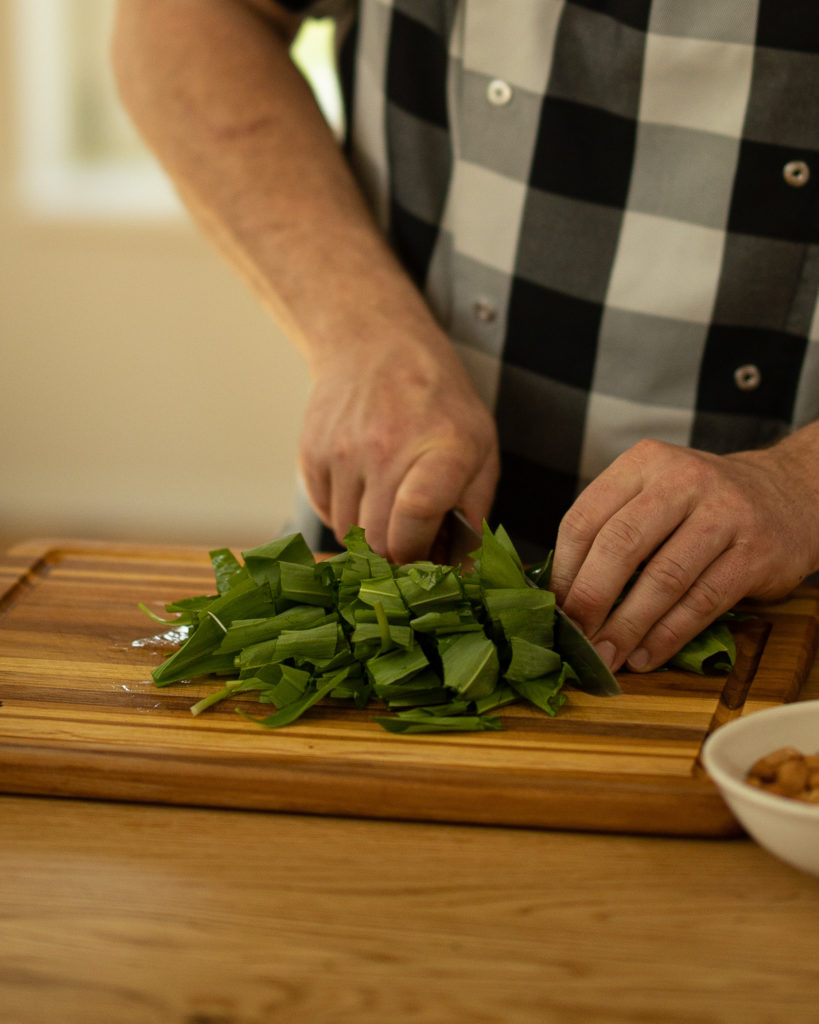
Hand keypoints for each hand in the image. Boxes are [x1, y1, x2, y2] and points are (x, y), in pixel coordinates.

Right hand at [298, 337, 498, 563]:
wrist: (375, 345)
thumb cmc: (437, 401)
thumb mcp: (479, 447)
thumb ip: (475, 513)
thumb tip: (464, 575)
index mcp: (442, 448)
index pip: (416, 520)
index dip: (418, 552)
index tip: (425, 555)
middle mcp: (387, 448)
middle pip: (379, 541)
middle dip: (395, 552)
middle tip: (409, 537)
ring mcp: (343, 451)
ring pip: (348, 533)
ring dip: (368, 533)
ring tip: (387, 502)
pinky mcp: (312, 454)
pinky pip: (325, 512)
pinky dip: (343, 512)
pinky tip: (362, 485)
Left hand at [550, 437, 818, 672]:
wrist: (788, 494)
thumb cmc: (702, 504)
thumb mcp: (655, 493)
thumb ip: (612, 528)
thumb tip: (563, 594)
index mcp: (643, 463)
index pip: (585, 518)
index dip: (565, 570)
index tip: (554, 608)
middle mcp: (683, 480)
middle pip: (621, 545)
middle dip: (591, 599)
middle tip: (574, 637)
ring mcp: (724, 514)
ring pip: (663, 578)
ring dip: (628, 626)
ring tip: (606, 657)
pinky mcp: (755, 553)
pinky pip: (703, 601)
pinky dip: (669, 636)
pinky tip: (647, 656)